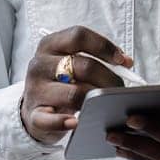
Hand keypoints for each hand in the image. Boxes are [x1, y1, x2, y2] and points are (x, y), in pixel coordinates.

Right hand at [21, 26, 134, 144]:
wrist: (34, 108)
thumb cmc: (61, 82)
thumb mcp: (71, 64)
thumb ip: (95, 58)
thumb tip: (126, 62)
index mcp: (50, 45)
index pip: (78, 36)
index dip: (104, 46)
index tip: (123, 60)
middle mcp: (39, 64)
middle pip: (82, 65)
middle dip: (108, 78)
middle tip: (120, 89)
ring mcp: (35, 90)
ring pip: (73, 93)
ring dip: (96, 100)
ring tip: (107, 105)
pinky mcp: (33, 115)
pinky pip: (49, 120)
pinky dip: (63, 122)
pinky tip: (76, 123)